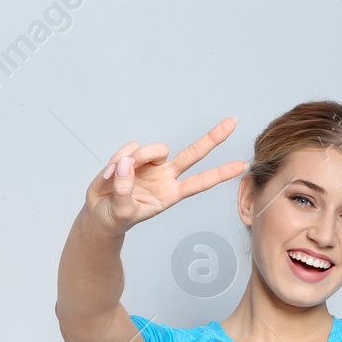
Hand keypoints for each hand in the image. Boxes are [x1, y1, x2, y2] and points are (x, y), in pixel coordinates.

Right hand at [82, 118, 246, 236]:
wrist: (99, 214)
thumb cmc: (115, 218)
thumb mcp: (121, 213)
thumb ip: (124, 190)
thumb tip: (126, 163)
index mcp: (170, 194)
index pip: (200, 183)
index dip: (220, 174)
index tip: (241, 166)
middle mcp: (165, 176)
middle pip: (193, 154)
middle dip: (212, 139)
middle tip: (233, 122)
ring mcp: (150, 165)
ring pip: (153, 149)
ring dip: (136, 159)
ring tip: (115, 177)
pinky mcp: (133, 157)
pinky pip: (129, 148)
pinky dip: (117, 160)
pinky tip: (109, 174)